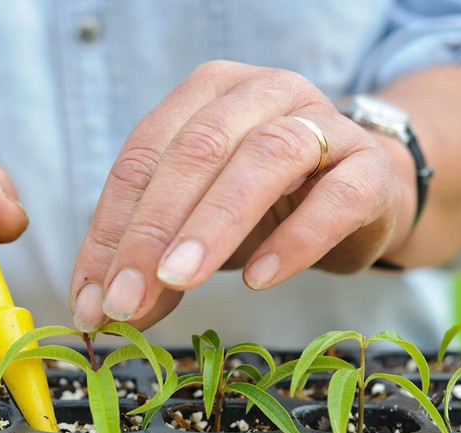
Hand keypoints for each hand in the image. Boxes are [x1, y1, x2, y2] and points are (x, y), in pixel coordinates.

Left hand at [69, 60, 415, 330]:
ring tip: (178, 281)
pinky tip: (260, 280)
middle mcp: (262, 93)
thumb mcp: (198, 225)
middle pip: (196, 151)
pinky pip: (335, 199)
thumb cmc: (267, 205)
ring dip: (213, 225)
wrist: (362, 194)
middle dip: (151, 230)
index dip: (111, 228)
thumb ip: (152, 260)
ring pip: (264, 160)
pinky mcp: (369, 168)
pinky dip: (295, 241)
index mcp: (205, 96)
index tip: (91, 297)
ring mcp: (323, 123)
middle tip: (125, 298)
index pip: (142, 156)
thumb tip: (103, 311)